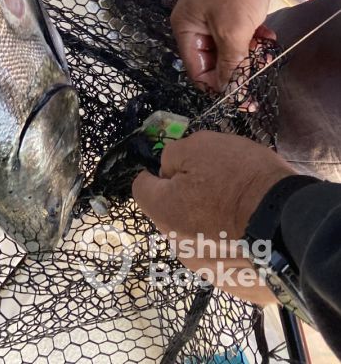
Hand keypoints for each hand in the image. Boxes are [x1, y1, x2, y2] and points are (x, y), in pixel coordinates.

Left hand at [133, 132, 296, 304]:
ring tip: (240, 214)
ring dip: (210, 227)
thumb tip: (167, 169)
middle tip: (218, 187)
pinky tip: (252, 236)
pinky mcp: (235, 286)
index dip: (156, 174)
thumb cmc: (242, 180)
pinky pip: (225, 260)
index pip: (141, 188)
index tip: (177, 168)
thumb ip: (174, 156)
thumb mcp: (201, 146)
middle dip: (187, 201)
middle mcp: (178, 246)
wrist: (291, 225)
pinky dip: (233, 248)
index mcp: (164, 211)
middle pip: (172, 215)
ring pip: (198, 240)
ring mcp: (206, 270)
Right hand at [171, 0, 287, 90]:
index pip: (197, 71)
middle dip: (238, 67)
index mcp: (185, 28)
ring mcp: (214, 13)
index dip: (220, 87)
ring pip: (231, 47)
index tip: (246, 99)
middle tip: (260, 67)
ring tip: (266, 47)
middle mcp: (196, 22)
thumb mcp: (232, 32)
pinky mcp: (233, 6)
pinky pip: (241, 32)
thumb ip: (231, 66)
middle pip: (215, 60)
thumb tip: (230, 95)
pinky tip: (268, 34)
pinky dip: (254, 37)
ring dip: (249, 52)